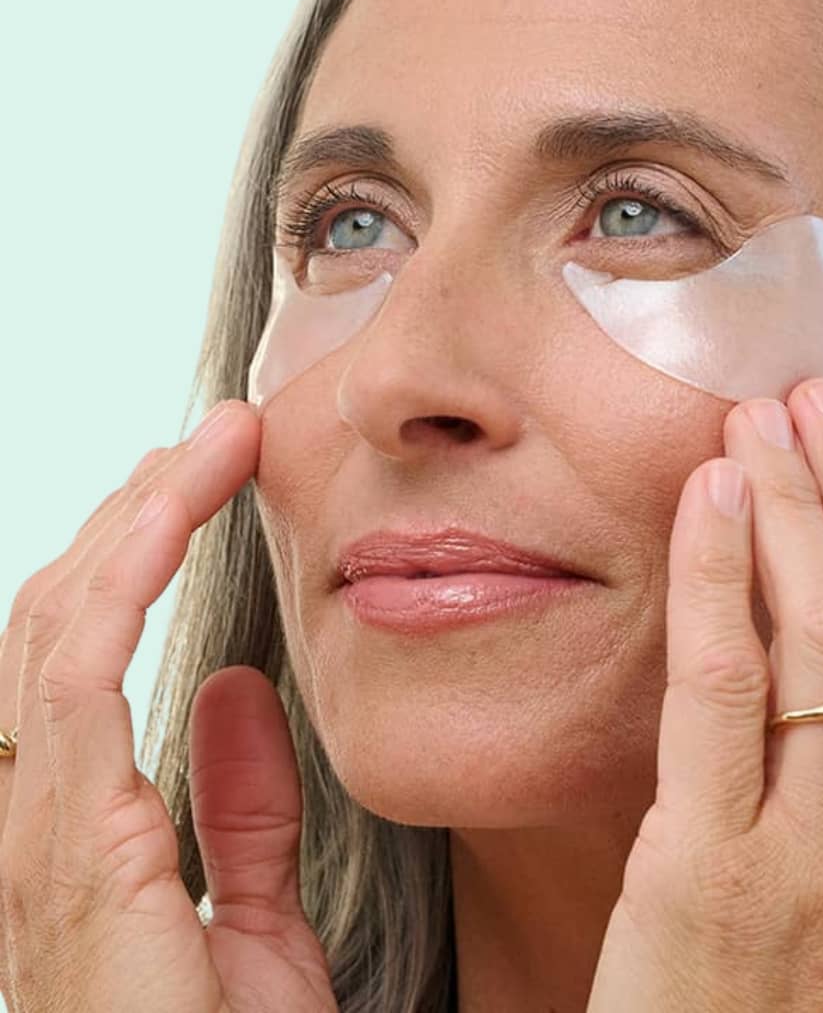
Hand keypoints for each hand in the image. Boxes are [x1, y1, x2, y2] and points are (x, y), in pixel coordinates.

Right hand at [0, 402, 336, 1011]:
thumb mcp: (248, 916)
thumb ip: (239, 806)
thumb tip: (236, 689)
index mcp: (80, 828)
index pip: (85, 655)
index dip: (133, 559)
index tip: (196, 488)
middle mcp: (37, 820)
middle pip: (61, 624)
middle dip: (131, 518)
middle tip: (207, 443)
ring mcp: (39, 835)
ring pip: (57, 629)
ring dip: (128, 523)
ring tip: (199, 450)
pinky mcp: (72, 849)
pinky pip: (78, 682)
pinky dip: (117, 583)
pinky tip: (168, 514)